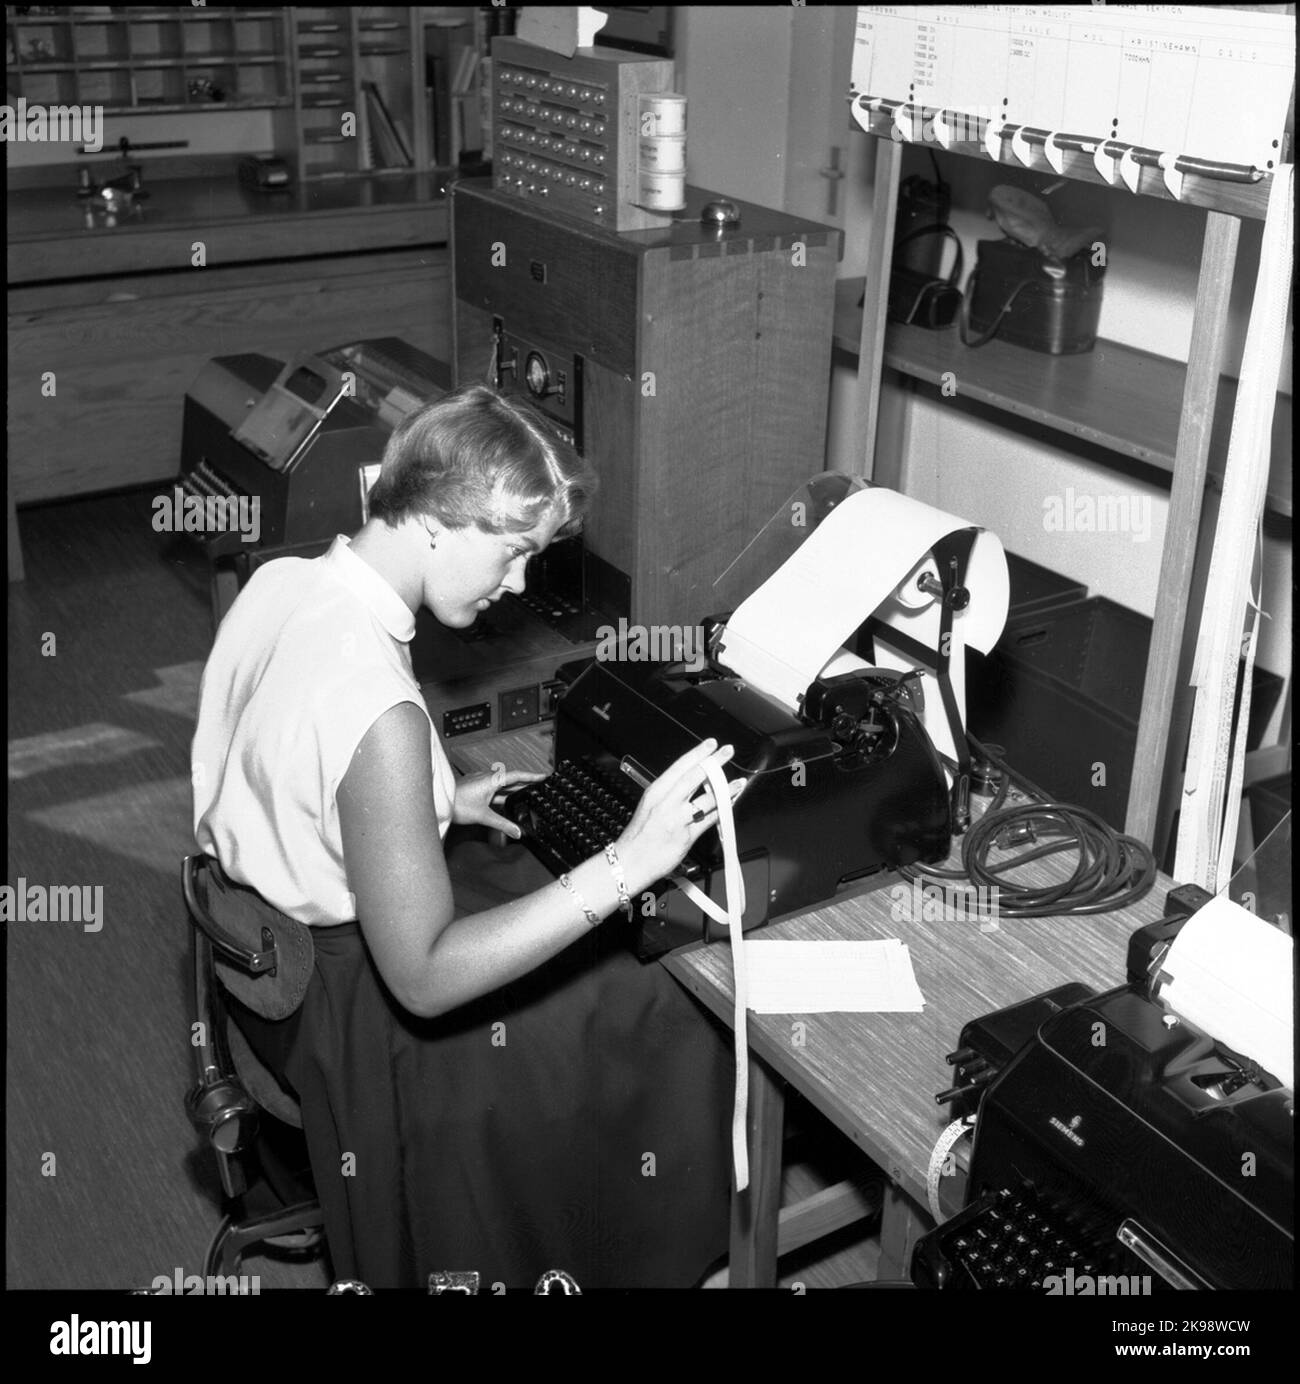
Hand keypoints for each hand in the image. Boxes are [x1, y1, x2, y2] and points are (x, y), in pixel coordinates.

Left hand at [452, 763, 546, 837]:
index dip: (532, 776)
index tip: (544, 776)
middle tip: (538, 786)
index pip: (517, 775)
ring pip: (501, 784)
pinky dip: (503, 793)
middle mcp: (487, 777)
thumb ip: (503, 824)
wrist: (438, 803)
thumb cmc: (457, 805)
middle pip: (511, 779)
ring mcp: (480, 782)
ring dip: (514, 788)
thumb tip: (517, 832)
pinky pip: (494, 788)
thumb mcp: (484, 816)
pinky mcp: (475, 787)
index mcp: (492, 779)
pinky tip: (505, 800)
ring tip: (526, 793)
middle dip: (525, 782)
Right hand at [615, 739, 736, 894]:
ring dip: (725, 789)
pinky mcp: (686, 836)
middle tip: (727, 751)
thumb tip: (691, 782)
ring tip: (739, 782)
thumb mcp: (649, 806)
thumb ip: (669, 794)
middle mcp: (666, 803)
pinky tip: (729, 806)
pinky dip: (721, 812)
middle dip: (713, 762)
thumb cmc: (638, 836)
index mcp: (655, 792)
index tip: (710, 744)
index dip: (697, 753)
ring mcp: (677, 819)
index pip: (679, 766)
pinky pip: (708, 821)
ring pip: (705, 799)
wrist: (630, 862)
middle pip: (694, 777)